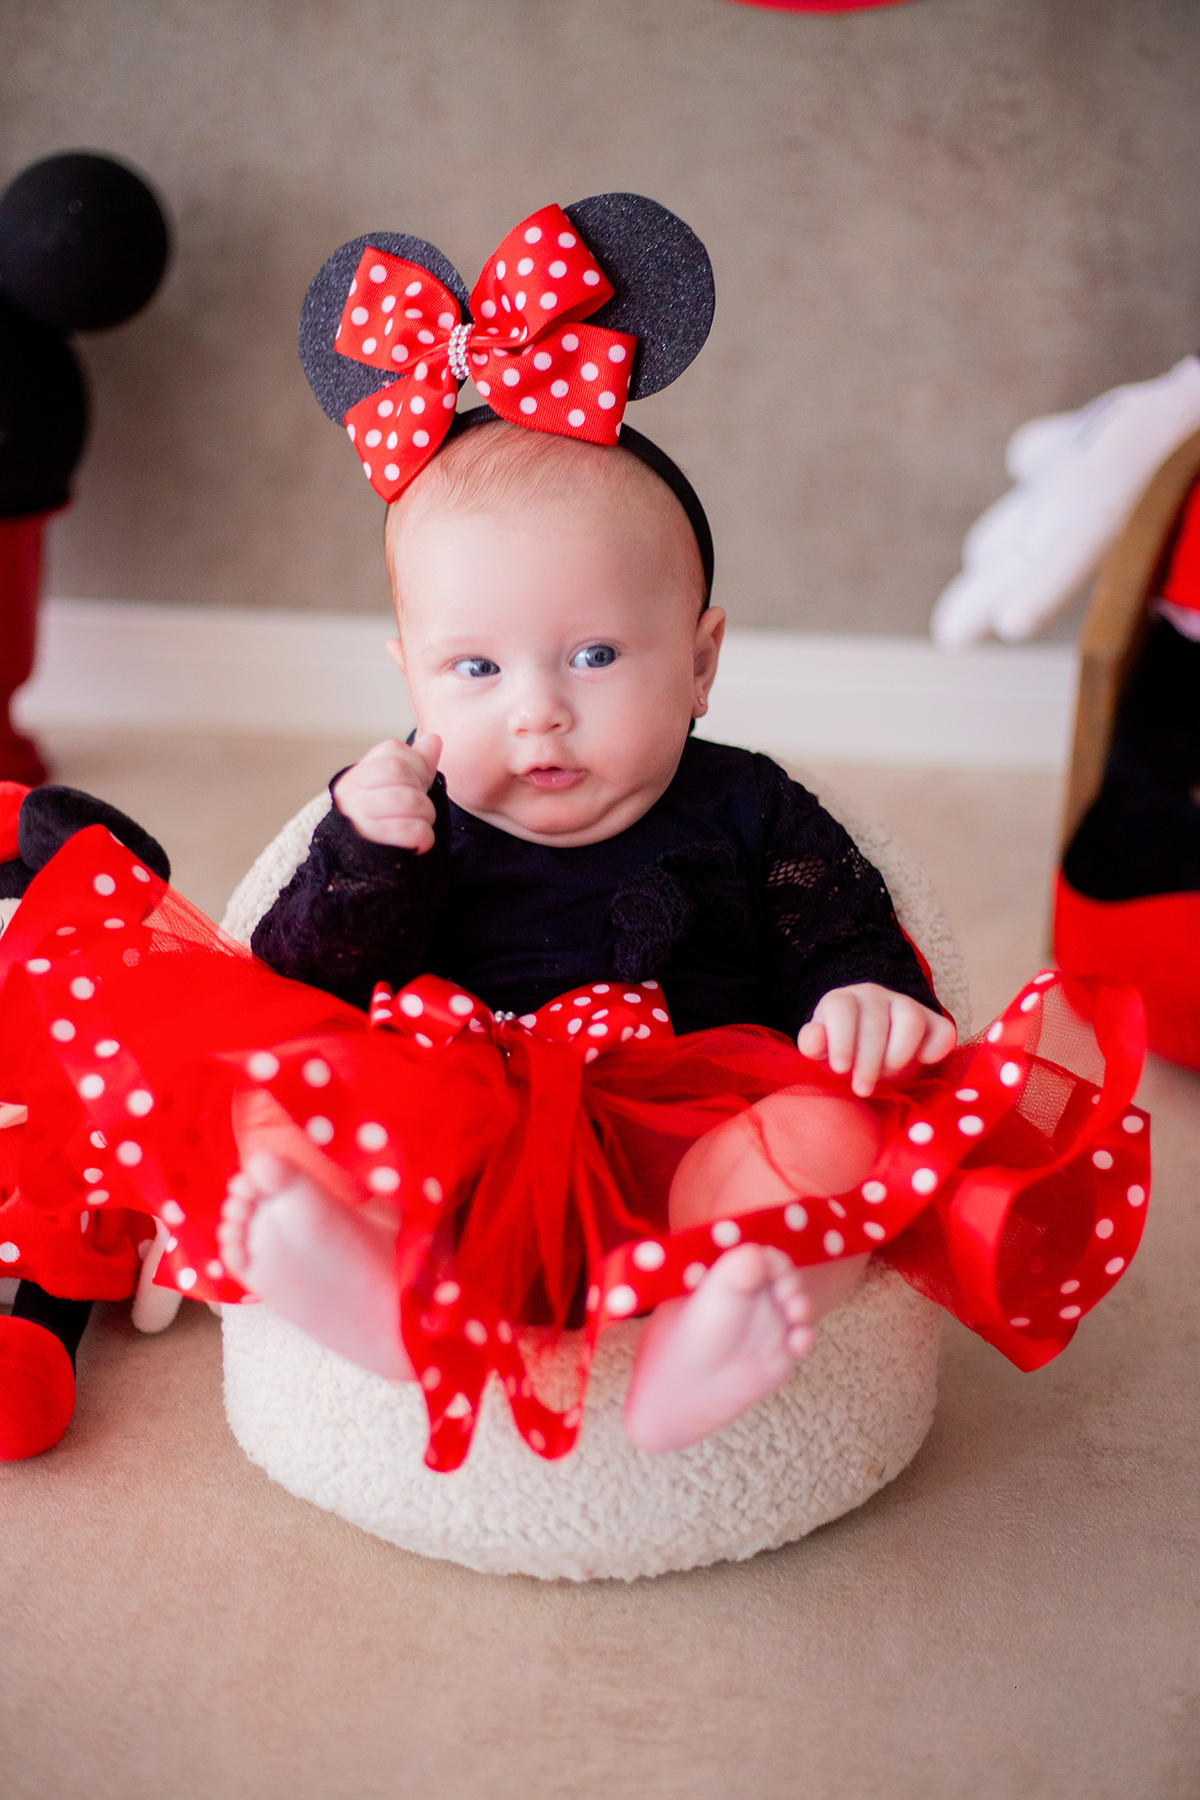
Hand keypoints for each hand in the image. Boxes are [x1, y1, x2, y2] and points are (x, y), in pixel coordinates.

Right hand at [332, 733, 441, 852]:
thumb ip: (418, 764)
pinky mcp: (366, 843)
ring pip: (405, 799)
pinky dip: (424, 836)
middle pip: (398, 771)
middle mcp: (351, 790)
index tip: (418, 785)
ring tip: (421, 825)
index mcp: (360, 773)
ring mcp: (356, 816)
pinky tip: (421, 843)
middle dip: (421, 791)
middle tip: (421, 809)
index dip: (417, 766)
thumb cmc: (386, 822)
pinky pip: (407, 829)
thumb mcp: (402, 789)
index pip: (393, 750)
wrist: (365, 866)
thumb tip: (434, 739)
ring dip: (426, 814)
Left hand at [797, 984, 956, 1098]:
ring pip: (910, 1018)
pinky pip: (942, 1030)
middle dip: (869, 1060)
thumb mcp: (823, 1051)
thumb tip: (814, 1041)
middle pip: (875, 1020)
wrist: (872, 1050)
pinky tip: (922, 1062)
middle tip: (862, 1088)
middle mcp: (874, 996)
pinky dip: (935, 1049)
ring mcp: (906, 1005)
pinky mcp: (933, 1022)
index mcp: (842, 1001)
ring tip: (888, 1074)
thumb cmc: (843, 1052)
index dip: (842, 1039)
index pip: (841, 1008)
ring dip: (899, 1053)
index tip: (841, 1069)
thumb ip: (814, 1044)